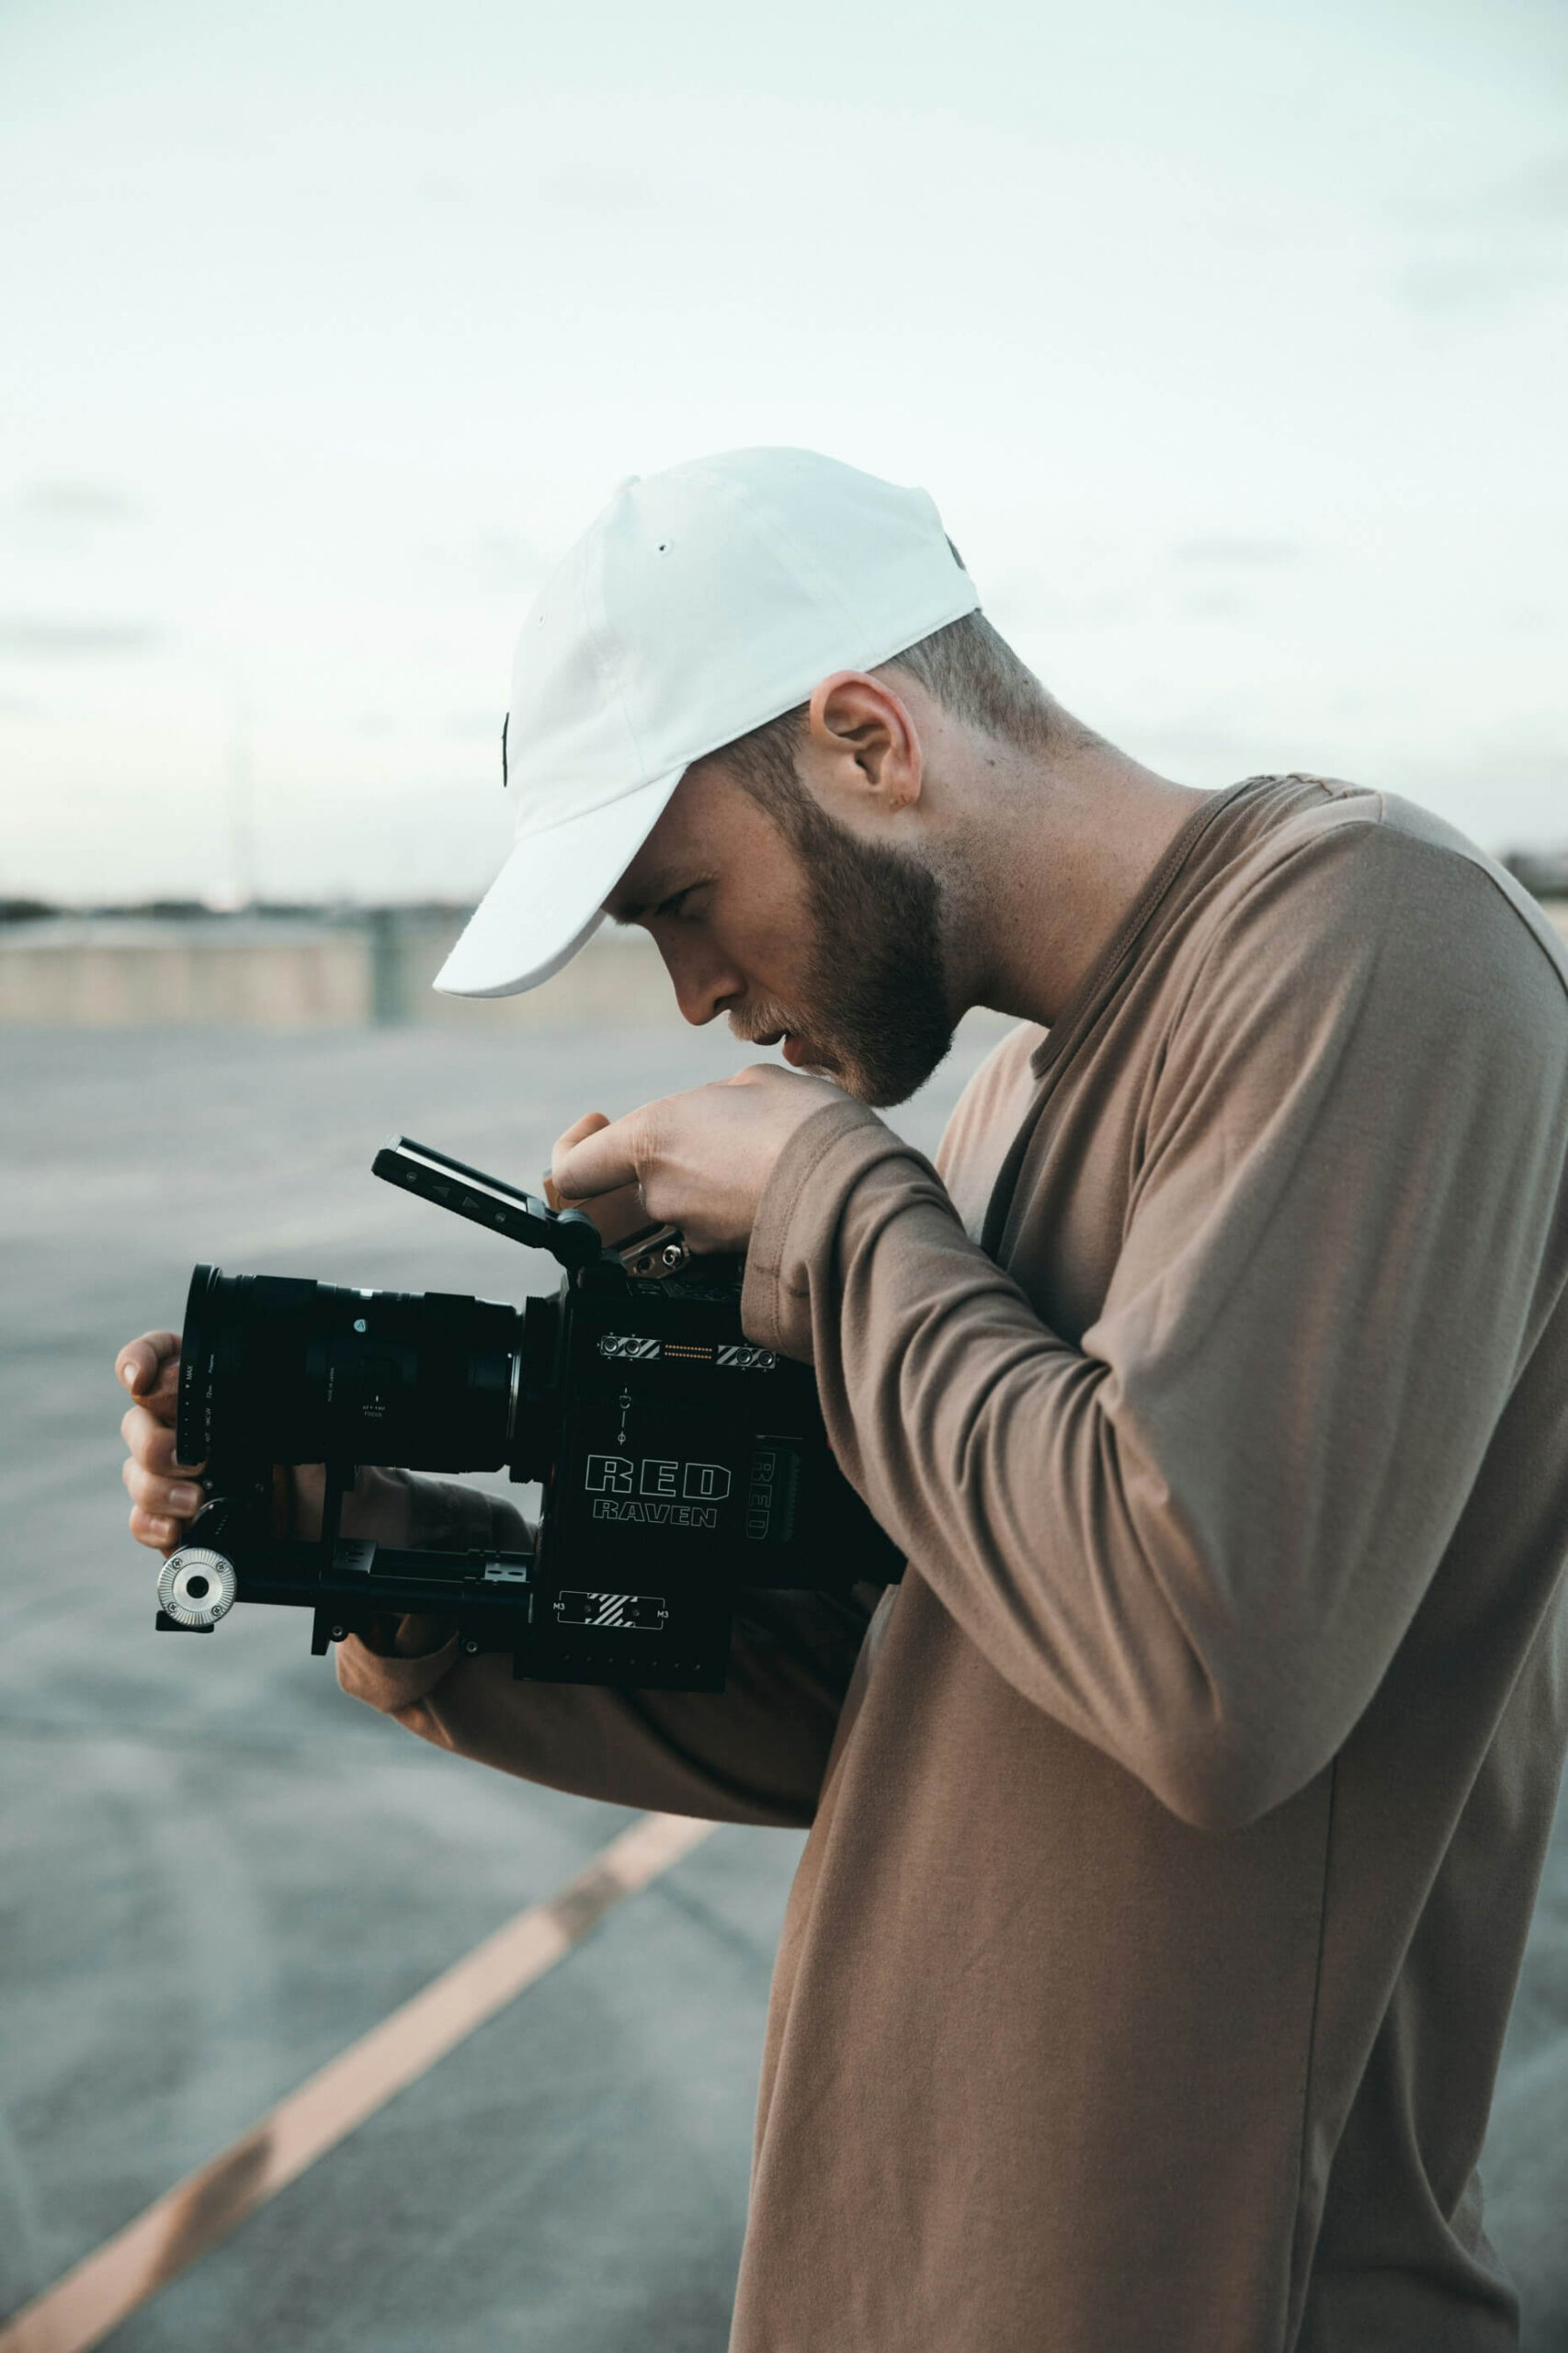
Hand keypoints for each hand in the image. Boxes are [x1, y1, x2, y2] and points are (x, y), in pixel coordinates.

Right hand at [116, 1331, 415, 1556]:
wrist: (347, 1522)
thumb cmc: (331, 1463)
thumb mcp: (312, 1424)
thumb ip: (276, 1400)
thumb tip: (244, 1387)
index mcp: (218, 1392)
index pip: (163, 1358)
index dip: (143, 1360)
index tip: (141, 1378)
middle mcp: (191, 1428)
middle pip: (138, 1420)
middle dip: (154, 1440)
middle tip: (194, 1459)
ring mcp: (181, 1475)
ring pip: (136, 1471)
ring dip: (157, 1485)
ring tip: (195, 1499)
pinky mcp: (180, 1520)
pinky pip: (143, 1519)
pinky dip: (153, 1523)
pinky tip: (177, 1528)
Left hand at [551, 1064, 848, 1254]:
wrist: (856, 1190)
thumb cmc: (807, 1128)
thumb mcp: (755, 1082)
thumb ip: (715, 1100)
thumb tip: (717, 1115)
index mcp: (653, 1139)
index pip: (574, 1170)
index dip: (572, 1148)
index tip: (595, 1126)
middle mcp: (664, 1192)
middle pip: (642, 1178)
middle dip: (676, 1151)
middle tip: (724, 1125)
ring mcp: (696, 1230)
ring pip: (685, 1199)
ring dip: (710, 1176)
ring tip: (761, 1150)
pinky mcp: (727, 1254)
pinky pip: (719, 1221)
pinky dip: (737, 1202)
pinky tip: (775, 1178)